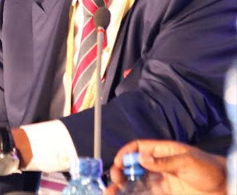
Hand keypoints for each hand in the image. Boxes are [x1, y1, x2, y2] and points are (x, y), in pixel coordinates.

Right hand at [105, 139, 226, 194]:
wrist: (226, 187)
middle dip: (121, 172)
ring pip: (136, 182)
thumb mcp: (187, 162)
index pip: (138, 148)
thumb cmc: (210, 170)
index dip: (126, 154)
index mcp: (163, 151)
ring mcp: (161, 181)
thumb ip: (164, 161)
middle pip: (133, 166)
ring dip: (123, 187)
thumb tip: (142, 157)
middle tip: (115, 181)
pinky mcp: (165, 194)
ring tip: (112, 193)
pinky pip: (145, 194)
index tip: (118, 163)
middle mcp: (158, 165)